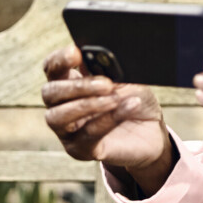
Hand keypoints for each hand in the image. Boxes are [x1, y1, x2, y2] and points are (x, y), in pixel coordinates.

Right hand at [41, 45, 172, 193]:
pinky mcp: (82, 150)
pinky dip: (109, 119)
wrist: (152, 131)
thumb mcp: (126, 78)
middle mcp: (61, 106)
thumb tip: (99, 57)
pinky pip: (88, 134)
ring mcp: (68, 131)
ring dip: (87, 104)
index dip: (59, 60)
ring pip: (59, 117)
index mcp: (69, 82)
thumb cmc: (134, 99)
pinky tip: (128, 106)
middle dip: (76, 86)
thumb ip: (110, 69)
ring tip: (114, 98)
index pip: (52, 68)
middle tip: (106, 83)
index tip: (75, 52)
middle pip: (50, 93)